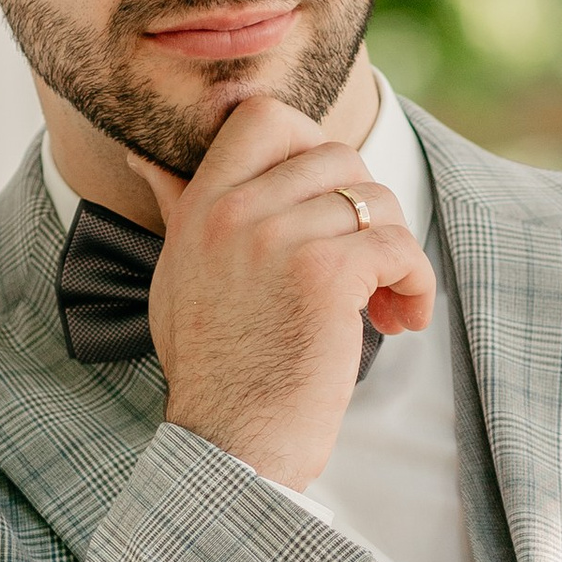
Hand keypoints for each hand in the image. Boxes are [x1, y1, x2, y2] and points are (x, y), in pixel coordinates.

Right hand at [129, 96, 436, 489]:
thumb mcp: (178, 279)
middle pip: (337, 155)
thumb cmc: (212, 372)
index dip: (311, 143)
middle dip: (366, 206)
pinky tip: (402, 319)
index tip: (326, 199)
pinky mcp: (326, 275)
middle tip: (366, 262)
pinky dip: (415, 282)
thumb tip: (146, 159)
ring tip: (385, 302)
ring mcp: (279, 239)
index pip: (264, 117)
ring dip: (395, 252)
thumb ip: (179, 212)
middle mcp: (234, 211)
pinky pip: (398, 246)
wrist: (230, 444)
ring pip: (375, 201)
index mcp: (201, 206)